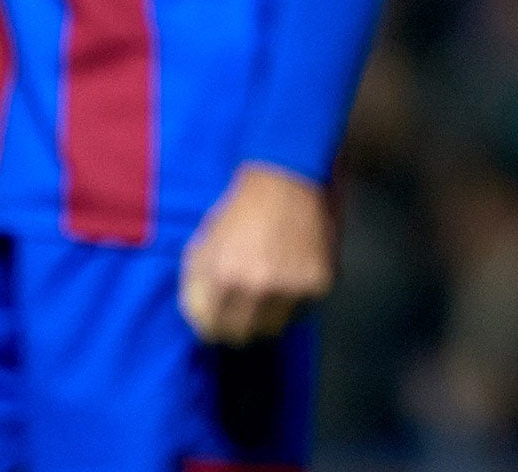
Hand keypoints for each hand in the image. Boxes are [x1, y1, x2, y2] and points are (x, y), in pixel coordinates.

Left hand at [179, 163, 332, 345]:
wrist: (286, 181)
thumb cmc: (240, 210)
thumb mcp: (205, 241)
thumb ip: (197, 282)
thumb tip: (198, 317)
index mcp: (223, 276)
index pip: (212, 329)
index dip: (212, 325)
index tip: (217, 319)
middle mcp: (258, 288)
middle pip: (244, 336)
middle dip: (239, 325)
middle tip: (242, 308)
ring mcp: (292, 289)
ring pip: (275, 328)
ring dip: (268, 314)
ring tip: (268, 287)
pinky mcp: (319, 284)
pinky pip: (302, 310)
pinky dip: (294, 299)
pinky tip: (290, 274)